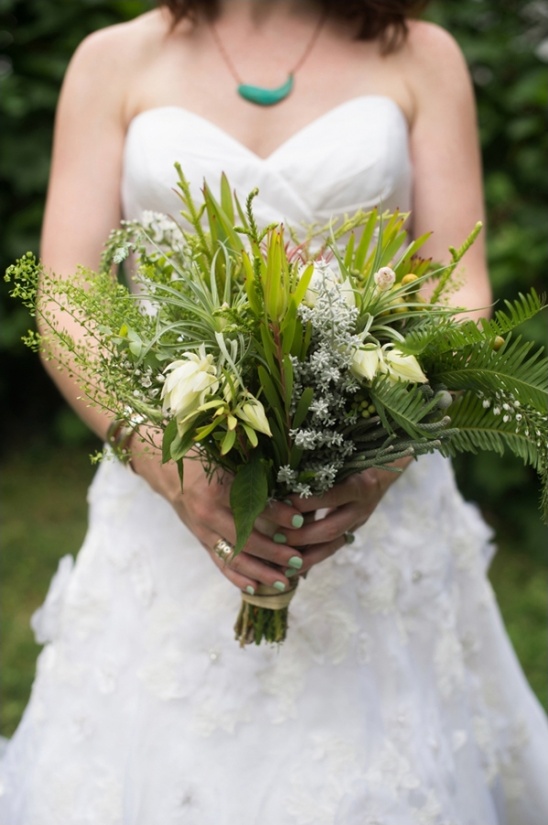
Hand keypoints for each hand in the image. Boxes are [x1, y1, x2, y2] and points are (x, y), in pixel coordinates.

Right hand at [130, 433, 306, 594]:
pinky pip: (220, 563)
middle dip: (274, 552)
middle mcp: (208, 513)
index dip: (277, 514)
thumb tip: (290, 488)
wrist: (166, 469)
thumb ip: (252, 474)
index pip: (253, 506)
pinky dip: (237, 578)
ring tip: (284, 582)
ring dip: (260, 572)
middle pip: (246, 539)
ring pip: (234, 558)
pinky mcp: (201, 541)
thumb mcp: (226, 459)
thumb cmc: (203, 458)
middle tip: (298, 560)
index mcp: (217, 488)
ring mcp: (203, 531)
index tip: (300, 520)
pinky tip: (256, 588)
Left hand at [272, 459, 412, 575]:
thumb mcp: (340, 460)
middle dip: (302, 536)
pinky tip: (292, 567)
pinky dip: (312, 558)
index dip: (308, 502)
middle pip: (332, 528)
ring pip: (333, 545)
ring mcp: (358, 522)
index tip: (284, 503)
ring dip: (306, 556)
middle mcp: (361, 507)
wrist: (383, 470)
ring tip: (282, 564)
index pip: (332, 495)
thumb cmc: (353, 457)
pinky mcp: (352, 531)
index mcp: (359, 484)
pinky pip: (331, 549)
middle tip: (276, 537)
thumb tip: (282, 476)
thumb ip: (318, 469)